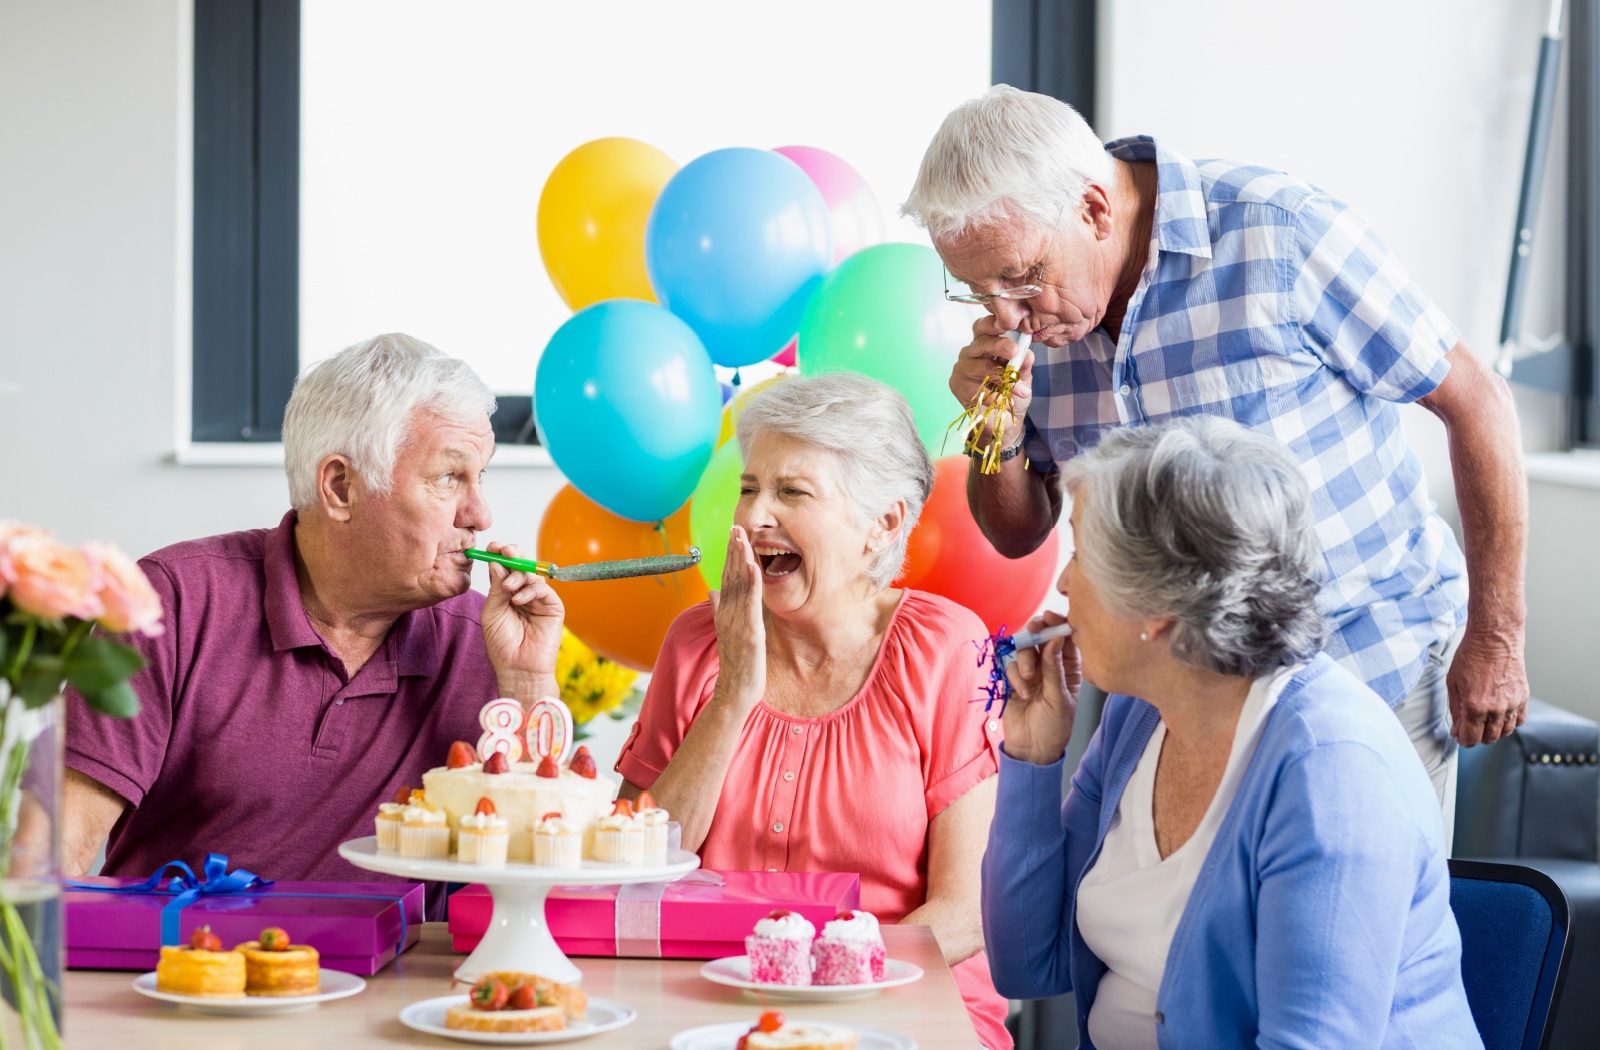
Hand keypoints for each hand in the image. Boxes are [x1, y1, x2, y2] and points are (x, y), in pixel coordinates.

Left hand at [479, 542, 563, 703]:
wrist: (518, 669)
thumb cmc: (502, 645)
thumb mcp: (492, 613)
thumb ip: (496, 588)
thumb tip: (496, 562)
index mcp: (507, 593)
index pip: (505, 567)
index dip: (499, 554)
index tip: (491, 547)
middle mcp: (524, 593)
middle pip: (522, 565)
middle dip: (513, 554)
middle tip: (505, 551)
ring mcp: (540, 599)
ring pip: (532, 574)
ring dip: (519, 575)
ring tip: (509, 588)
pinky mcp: (554, 607)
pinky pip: (544, 589)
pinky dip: (530, 590)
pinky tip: (519, 600)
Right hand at [708, 526, 764, 711]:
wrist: (735, 691)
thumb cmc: (735, 663)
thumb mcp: (727, 631)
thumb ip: (719, 609)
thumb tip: (712, 591)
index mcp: (726, 612)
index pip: (727, 577)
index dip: (729, 555)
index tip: (732, 534)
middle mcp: (729, 613)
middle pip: (731, 575)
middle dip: (733, 550)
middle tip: (735, 526)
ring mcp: (738, 621)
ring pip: (739, 584)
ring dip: (741, 559)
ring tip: (742, 537)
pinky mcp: (750, 631)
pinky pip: (750, 602)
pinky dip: (752, 583)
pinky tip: (754, 565)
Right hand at [949, 314, 1035, 447]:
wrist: (1003, 421)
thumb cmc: (1011, 393)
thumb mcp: (1024, 378)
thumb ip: (1024, 365)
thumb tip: (1028, 353)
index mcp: (986, 344)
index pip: (983, 327)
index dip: (991, 324)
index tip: (1005, 324)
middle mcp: (971, 352)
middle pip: (981, 343)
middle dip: (999, 346)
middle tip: (1014, 351)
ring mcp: (962, 368)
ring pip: (981, 366)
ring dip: (1002, 378)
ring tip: (1018, 389)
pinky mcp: (957, 385)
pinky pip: (975, 387)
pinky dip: (991, 395)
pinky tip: (1000, 400)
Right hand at [1002, 610, 1079, 763]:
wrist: (1031, 750)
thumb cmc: (1054, 728)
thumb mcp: (1059, 698)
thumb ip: (1054, 668)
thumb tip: (1055, 638)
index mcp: (1070, 669)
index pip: (1066, 638)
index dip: (1059, 623)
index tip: (1050, 617)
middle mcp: (1051, 666)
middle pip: (1042, 637)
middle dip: (1036, 632)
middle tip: (1033, 631)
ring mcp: (1032, 672)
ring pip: (1024, 649)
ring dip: (1024, 659)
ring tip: (1027, 679)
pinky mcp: (1014, 679)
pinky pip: (1010, 665)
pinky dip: (1014, 677)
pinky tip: (1021, 694)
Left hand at [1447, 625, 1528, 745]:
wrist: (1494, 639)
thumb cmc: (1471, 656)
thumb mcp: (1453, 683)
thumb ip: (1455, 709)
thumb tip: (1457, 728)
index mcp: (1475, 706)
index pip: (1471, 738)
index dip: (1463, 740)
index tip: (1459, 736)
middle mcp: (1496, 708)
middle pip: (1489, 738)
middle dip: (1477, 738)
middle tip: (1469, 730)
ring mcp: (1512, 704)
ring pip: (1505, 732)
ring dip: (1493, 732)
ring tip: (1483, 723)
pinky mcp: (1523, 697)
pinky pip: (1519, 720)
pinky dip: (1510, 723)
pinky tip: (1499, 716)